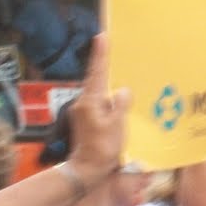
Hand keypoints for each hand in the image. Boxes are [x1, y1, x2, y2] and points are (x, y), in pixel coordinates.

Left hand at [66, 36, 130, 185]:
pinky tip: (118, 100)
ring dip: (108, 84)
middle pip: (96, 80)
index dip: (100, 54)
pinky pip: (100, 104)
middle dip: (105, 66)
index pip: (97, 72)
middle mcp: (83, 103)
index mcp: (90, 101)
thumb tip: (122, 90)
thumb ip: (120, 105)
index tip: (102, 36)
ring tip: (121, 74)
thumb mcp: (116, 126)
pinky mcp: (86, 121)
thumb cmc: (102, 148)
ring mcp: (83, 112)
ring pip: (98, 93)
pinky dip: (108, 99)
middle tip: (114, 49)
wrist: (86, 170)